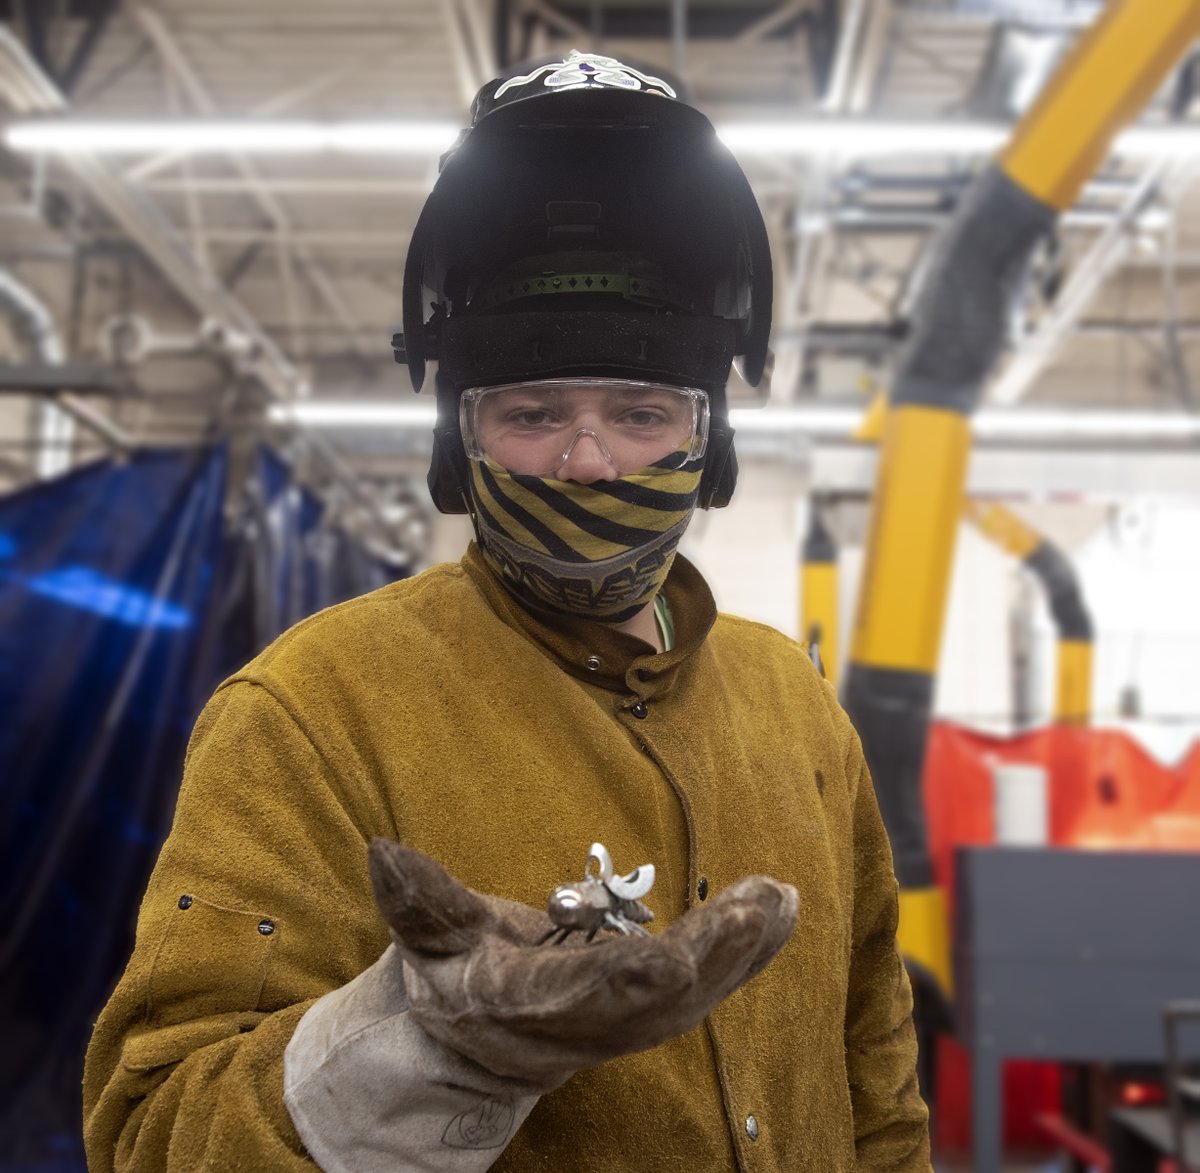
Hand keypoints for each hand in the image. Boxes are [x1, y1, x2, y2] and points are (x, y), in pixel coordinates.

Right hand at [368, 838, 798, 1090]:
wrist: (476, 1046)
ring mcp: (622, 1027)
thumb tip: (382, 851)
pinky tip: (775, 912)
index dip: (626, 981)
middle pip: (659, 1001)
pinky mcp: (649, 1014)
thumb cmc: (453, 979)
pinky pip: (704, 989)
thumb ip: (417, 901)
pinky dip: (743, 953)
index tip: (671, 954)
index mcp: (525, 1003)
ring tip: (779, 900)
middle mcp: (583, 1027)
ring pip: (692, 1000)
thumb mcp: (430, 941)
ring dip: (742, 952)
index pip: (581, 996)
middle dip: (715, 956)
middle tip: (761, 904)